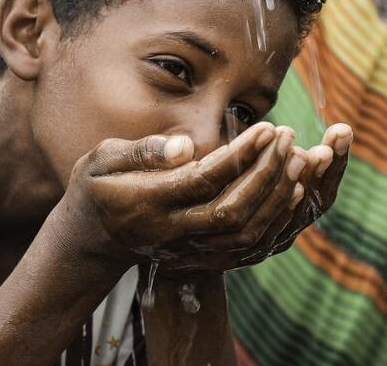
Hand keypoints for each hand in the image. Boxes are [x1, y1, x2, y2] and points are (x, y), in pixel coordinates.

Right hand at [58, 122, 352, 273]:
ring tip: (295, 157)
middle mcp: (170, 232)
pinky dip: (274, 220)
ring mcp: (187, 251)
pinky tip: (291, 191)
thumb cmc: (97, 185)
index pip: (204, 180)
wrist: (91, 238)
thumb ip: (142, 151)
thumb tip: (186, 146)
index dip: (240, 155)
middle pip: (231, 209)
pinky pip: (247, 247)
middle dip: (266, 173)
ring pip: (245, 232)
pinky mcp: (201, 259)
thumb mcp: (101, 159)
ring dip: (276, 196)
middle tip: (286, 137)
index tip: (266, 128)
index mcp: (146, 203)